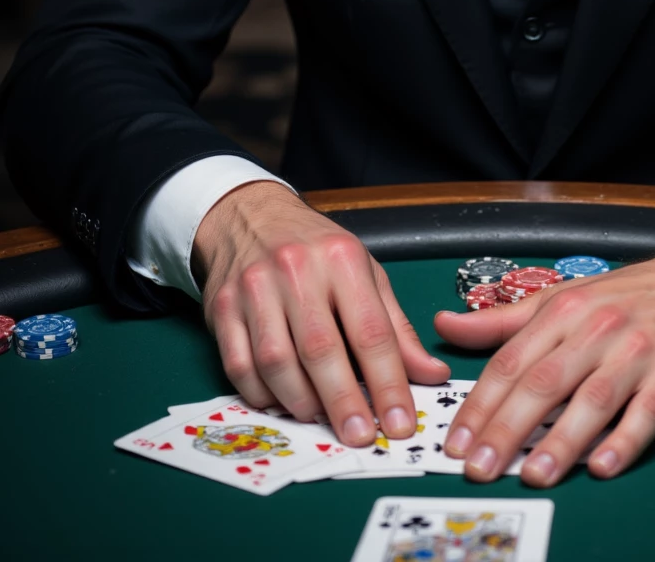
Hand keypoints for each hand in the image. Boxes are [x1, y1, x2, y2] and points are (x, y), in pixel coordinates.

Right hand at [193, 182, 449, 447]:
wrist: (251, 216)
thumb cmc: (317, 251)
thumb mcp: (366, 273)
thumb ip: (396, 328)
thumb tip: (432, 377)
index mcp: (342, 259)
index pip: (370, 331)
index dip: (388, 384)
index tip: (400, 424)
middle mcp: (296, 270)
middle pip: (321, 350)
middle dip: (344, 402)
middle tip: (361, 438)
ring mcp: (253, 289)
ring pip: (276, 362)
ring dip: (301, 402)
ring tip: (321, 421)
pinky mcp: (221, 308)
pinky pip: (240, 366)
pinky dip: (262, 395)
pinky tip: (282, 404)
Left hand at [433, 233, 654, 484]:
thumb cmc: (630, 296)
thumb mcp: (564, 298)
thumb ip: (504, 320)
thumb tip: (446, 323)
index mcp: (564, 311)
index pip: (511, 361)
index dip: (480, 403)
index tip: (455, 441)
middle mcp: (597, 330)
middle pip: (543, 382)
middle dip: (506, 429)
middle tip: (478, 467)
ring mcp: (637, 352)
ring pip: (592, 400)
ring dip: (561, 441)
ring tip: (533, 475)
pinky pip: (646, 412)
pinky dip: (624, 440)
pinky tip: (603, 466)